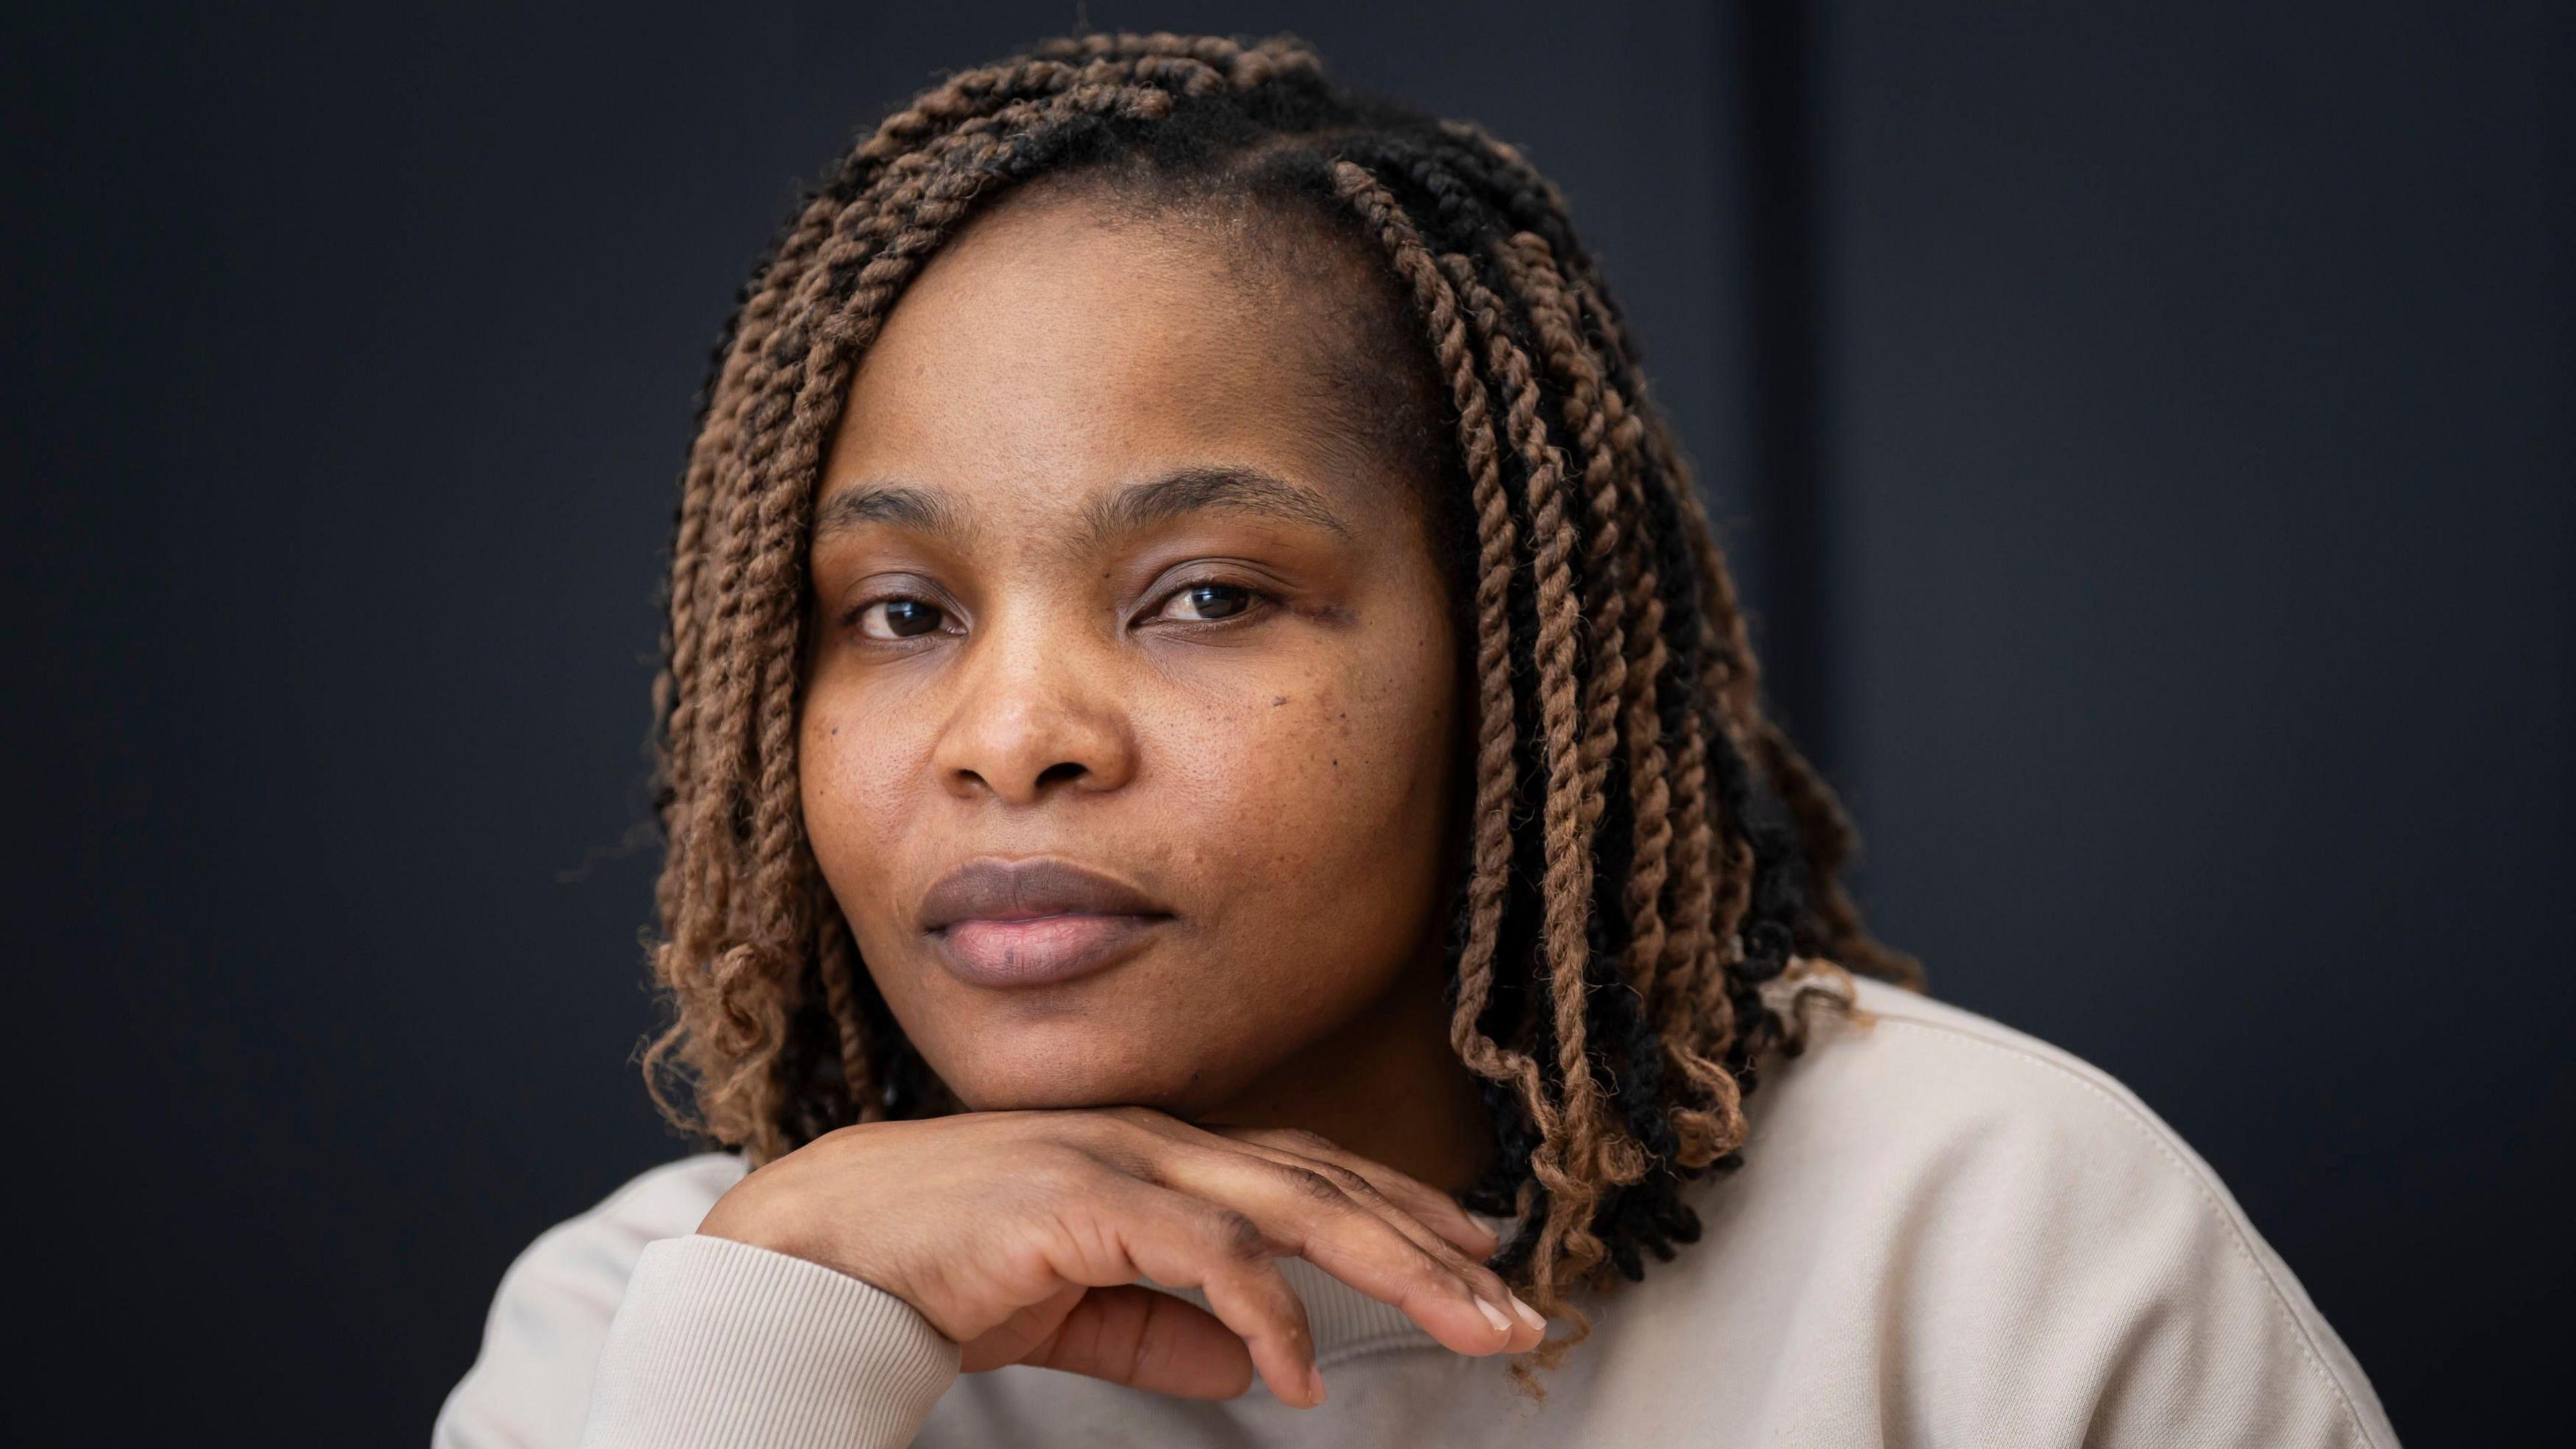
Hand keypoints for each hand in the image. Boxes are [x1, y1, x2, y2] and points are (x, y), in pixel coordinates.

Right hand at [696, 1104, 1546, 1406]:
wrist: (819, 1248)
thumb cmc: (941, 1262)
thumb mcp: (1079, 1302)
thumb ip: (1165, 1326)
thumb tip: (1256, 1363)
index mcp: (1156, 1154)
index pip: (1305, 1170)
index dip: (1398, 1204)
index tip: (1478, 1248)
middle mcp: (1154, 1141)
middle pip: (1325, 1183)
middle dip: (1430, 1244)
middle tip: (1517, 1305)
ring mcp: (1121, 1160)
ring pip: (1293, 1206)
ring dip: (1393, 1265)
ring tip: (1469, 1324)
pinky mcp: (1082, 1201)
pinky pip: (1202, 1256)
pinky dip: (1265, 1312)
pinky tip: (1302, 1371)